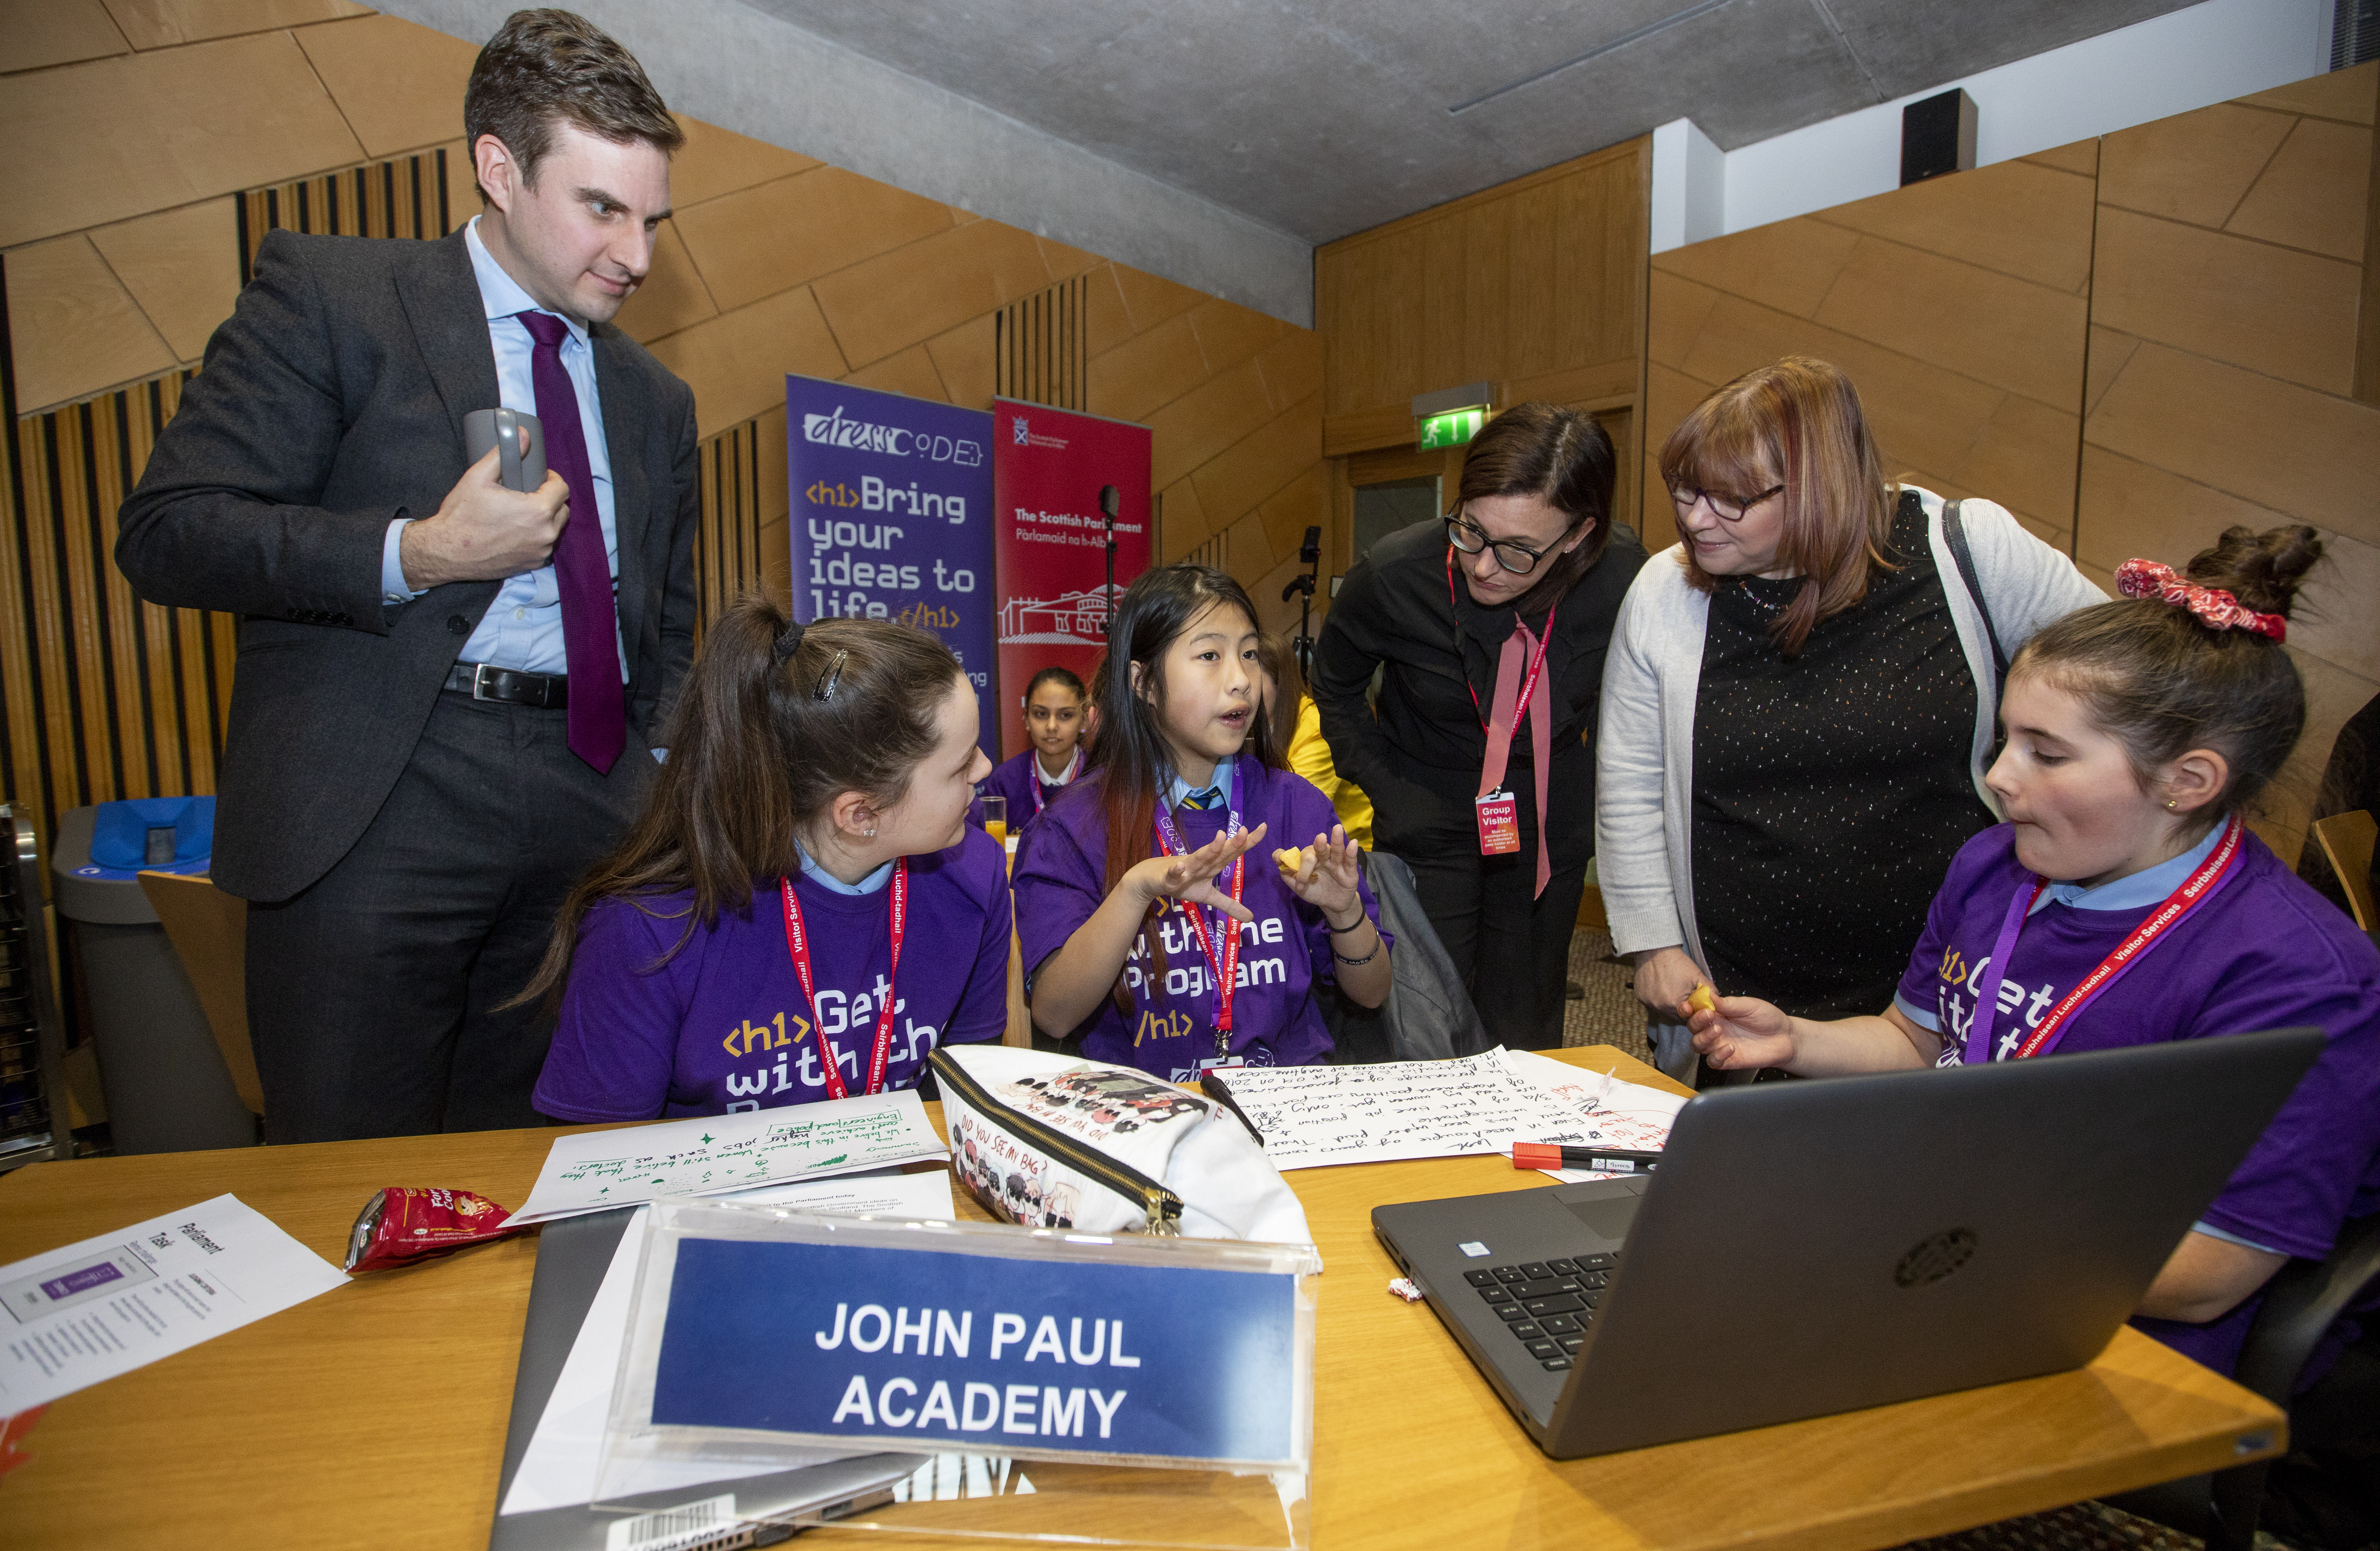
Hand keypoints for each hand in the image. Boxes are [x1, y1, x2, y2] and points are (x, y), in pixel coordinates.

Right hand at [399, 444, 570, 589]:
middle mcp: (545, 534)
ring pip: (555, 529)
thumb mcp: (479, 477)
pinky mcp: (531, 564)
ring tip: (525, 510)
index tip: (540, 476)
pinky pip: (544, 546)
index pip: (562, 489)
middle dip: (551, 498)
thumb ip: (504, 454)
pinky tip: (519, 530)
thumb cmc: (461, 515)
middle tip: (531, 491)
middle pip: (563, 510)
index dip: (552, 479)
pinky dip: (537, 537)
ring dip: (546, 518)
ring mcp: (540, 552)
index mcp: (538, 511)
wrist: (446, 552)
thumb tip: (522, 434)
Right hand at [1130, 822, 1267, 924]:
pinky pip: (1173, 874)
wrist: (1152, 880)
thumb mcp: (1208, 897)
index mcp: (1213, 865)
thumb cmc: (1182, 883)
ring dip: (1210, 848)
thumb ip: (1229, 905)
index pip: (1234, 852)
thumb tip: (1251, 918)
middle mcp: (1202, 863)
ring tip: (1221, 836)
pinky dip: (1177, 871)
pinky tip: (1181, 867)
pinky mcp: (1169, 877)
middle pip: (1220, 852)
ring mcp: (1186, 868)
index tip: (1264, 827)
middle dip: (1233, 842)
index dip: (1249, 841)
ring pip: (1199, 857)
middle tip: (1246, 830)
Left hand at [1282, 826, 1361, 922]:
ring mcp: (1336, 863)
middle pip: (1318, 850)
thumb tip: (1276, 857)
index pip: (1302, 855)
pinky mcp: (1349, 870)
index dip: (1293, 857)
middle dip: (1318, 845)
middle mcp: (1323, 858)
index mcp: (1310, 860)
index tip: (1278, 856)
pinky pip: (1350, 860)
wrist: (1333, 904)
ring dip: (1337, 839)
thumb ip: (1288, 875)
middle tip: (1319, 839)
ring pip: (1336, 850)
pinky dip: (1351, 852)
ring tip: (1337, 829)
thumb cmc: (1316, 891)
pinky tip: (1352, 843)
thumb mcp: (1300, 887)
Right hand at [1630, 946, 1704, 1014]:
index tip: (1693, 1004)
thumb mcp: (1697, 975)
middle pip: (1675, 1016)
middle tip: (1683, 995)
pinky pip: (1652, 1003)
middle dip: (1681, 1009)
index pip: (1687, 1018)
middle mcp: (1660, 1007)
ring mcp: (1649, 1003)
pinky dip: (1657, 999)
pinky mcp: (1640, 997)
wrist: (1655, 950)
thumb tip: (1717, 1000)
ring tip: (1671, 990)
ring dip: (1669, 1005)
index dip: (1692, 1012)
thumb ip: (1709, 990)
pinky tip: (1660, 987)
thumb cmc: (1677, 962)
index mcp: (1675, 1004)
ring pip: (1663, 1011)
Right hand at [1687, 992, 1795, 1070]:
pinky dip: (1717, 1055)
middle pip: (1692, 1028)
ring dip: (1703, 1037)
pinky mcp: (1727, 1060)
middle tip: (1709, 1015)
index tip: (1689, 1005)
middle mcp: (1715, 1029)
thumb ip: (1728, 1003)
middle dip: (1696, 1021)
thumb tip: (1708, 993)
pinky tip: (1730, 1048)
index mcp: (1717, 1013)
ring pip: (1697, 1045)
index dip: (1687, 1008)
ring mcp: (1719, 1045)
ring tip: (1719, 1030)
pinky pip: (1712, 1061)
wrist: (1785, 1038)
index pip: (1694, 1011)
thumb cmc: (1768, 1019)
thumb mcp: (1749, 1005)